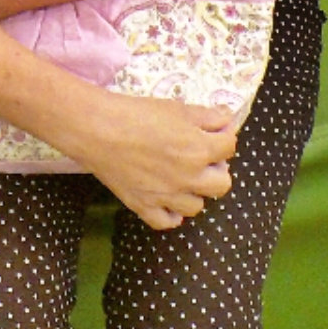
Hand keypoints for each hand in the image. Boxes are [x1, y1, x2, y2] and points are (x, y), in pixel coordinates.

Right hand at [66, 92, 239, 230]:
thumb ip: (207, 116)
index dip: (223, 136)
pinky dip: (170, 212)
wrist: (97, 129)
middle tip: (200, 157)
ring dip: (193, 191)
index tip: (213, 132)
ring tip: (179, 176)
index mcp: (199, 150)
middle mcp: (189, 179)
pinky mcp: (145, 208)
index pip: (230, 147)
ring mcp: (168, 197)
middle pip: (222, 185)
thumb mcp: (176, 107)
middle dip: (216, 170)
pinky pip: (168, 222)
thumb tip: (226, 120)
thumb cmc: (136, 113)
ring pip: (196, 207)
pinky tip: (165, 198)